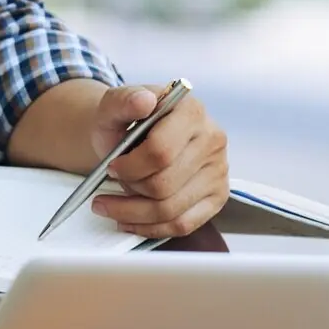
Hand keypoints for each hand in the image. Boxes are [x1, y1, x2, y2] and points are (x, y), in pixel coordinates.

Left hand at [90, 84, 228, 240]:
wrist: (135, 134)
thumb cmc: (124, 121)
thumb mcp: (113, 105)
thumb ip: (124, 100)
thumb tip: (143, 100)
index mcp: (191, 110)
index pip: (161, 151)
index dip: (130, 166)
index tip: (111, 166)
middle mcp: (213, 139)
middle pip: (164, 184)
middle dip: (130, 188)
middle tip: (113, 181)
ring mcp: (219, 170)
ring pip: (171, 210)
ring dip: (133, 213)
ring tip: (110, 205)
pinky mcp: (217, 196)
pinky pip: (183, 225)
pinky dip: (150, 228)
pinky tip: (129, 220)